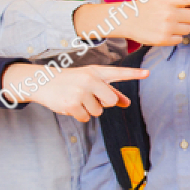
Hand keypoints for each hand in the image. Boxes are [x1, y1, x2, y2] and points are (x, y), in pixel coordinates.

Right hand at [3, 64, 148, 121]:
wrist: (42, 82)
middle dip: (103, 104)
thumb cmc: (70, 82)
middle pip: (111, 101)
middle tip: (89, 97)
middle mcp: (90, 79)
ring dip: (88, 109)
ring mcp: (81, 91)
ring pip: (98, 111)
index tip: (147, 73)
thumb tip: (126, 103)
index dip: (134, 74)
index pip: (118, 73)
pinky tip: (69, 104)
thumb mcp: (89, 81)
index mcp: (96, 72)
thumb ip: (108, 91)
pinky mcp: (72, 104)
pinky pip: (85, 117)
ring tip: (75, 98)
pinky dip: (78, 115)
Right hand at [116, 0, 189, 45]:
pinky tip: (164, 31)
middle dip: (189, 16)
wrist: (127, 20)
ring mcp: (166, 27)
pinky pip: (180, 39)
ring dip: (181, 27)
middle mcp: (168, 13)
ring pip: (188, 29)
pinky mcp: (163, 39)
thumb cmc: (146, 4)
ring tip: (168, 23)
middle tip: (177, 15)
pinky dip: (174, 37)